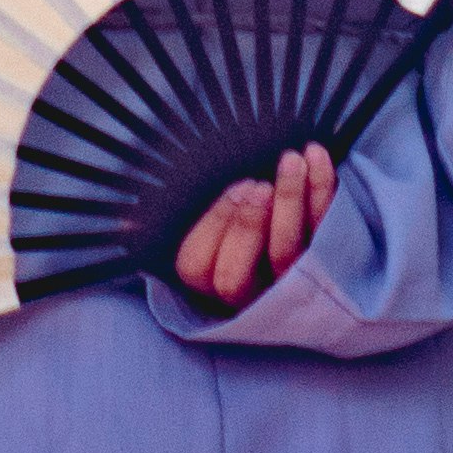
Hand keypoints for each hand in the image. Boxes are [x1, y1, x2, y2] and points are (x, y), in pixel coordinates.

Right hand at [173, 142, 331, 313]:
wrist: (299, 248)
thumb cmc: (229, 233)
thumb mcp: (194, 232)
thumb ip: (157, 227)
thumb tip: (124, 225)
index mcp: (207, 289)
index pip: (198, 269)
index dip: (213, 225)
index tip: (230, 188)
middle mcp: (247, 297)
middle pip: (240, 277)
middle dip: (247, 225)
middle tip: (256, 184)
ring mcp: (289, 286)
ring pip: (287, 255)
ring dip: (291, 201)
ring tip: (291, 159)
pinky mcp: (328, 265)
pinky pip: (326, 232)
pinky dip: (324, 191)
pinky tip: (316, 155)